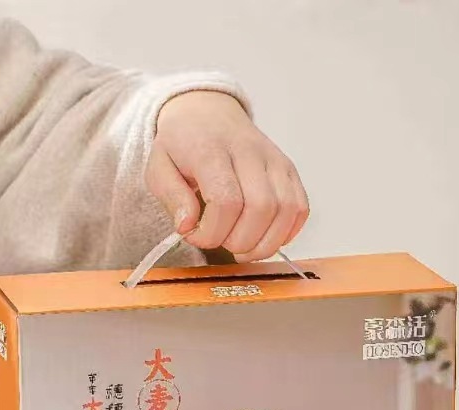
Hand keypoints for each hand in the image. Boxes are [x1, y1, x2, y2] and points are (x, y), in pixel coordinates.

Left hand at [148, 90, 308, 261]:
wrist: (206, 112)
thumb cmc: (182, 144)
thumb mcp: (158, 166)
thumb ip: (171, 197)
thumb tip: (188, 226)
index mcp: (212, 149)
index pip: (226, 200)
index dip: (212, 232)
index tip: (197, 236)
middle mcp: (250, 151)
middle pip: (260, 208)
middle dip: (239, 241)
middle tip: (221, 243)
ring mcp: (274, 160)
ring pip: (285, 211)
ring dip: (264, 243)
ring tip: (242, 247)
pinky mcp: (289, 170)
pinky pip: (300, 209)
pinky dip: (285, 232)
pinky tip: (263, 237)